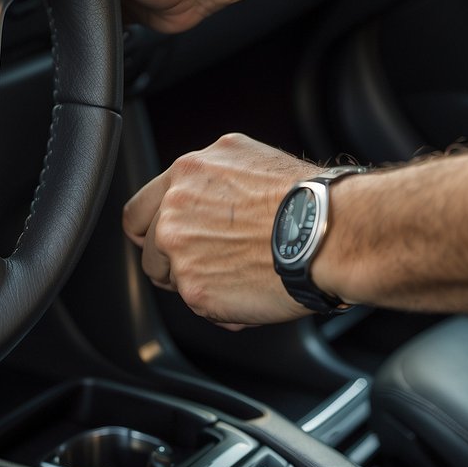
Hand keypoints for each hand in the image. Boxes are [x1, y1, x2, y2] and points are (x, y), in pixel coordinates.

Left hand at [122, 133, 321, 327]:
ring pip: (171, 279)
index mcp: (186, 173)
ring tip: (240, 275)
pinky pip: (197, 305)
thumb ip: (209, 179)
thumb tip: (200, 197)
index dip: (151, 230)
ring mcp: (180, 250)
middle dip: (173, 260)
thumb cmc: (304, 198)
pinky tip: (252, 291)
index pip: (139, 210)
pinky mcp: (195, 288)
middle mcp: (174, 208)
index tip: (161, 242)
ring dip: (198, 281)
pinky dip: (220, 306)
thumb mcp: (246, 160)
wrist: (328, 231)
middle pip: (150, 249)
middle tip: (211, 263)